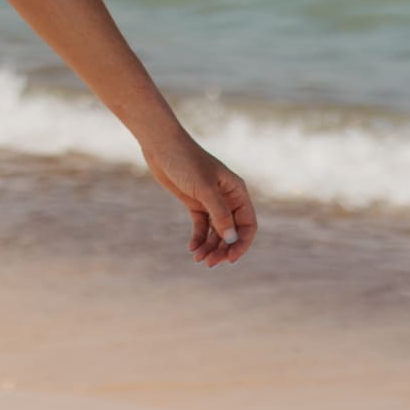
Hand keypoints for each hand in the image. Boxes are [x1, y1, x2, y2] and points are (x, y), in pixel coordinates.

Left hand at [138, 132, 257, 267]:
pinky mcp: (194, 202)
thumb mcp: (205, 188)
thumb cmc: (186, 161)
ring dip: (210, 246)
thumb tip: (232, 239)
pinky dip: (199, 238)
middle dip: (223, 249)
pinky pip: (201, 226)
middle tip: (210, 263)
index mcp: (237, 192)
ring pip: (216, 231)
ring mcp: (210, 201)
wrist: (161, 146)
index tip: (230, 259)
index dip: (242, 243)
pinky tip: (192, 248)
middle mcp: (227, 198)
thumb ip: (220, 213)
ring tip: (198, 258)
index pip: (248, 224)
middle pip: (231, 231)